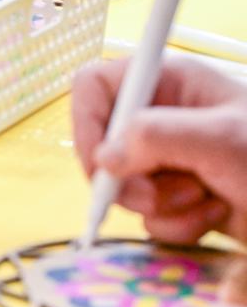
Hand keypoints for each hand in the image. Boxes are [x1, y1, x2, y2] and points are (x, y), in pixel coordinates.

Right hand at [71, 57, 246, 244]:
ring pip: (126, 185)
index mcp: (169, 82)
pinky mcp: (181, 196)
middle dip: (129, 177)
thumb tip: (105, 158)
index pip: (95, 87)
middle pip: (103, 144)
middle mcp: (164, 118)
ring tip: (204, 200)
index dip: (86, 121)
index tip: (98, 161)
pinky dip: (177, 224)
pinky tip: (213, 215)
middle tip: (153, 194)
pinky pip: (150, 215)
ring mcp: (172, 159)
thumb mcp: (220, 139)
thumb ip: (155, 138)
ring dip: (160, 205)